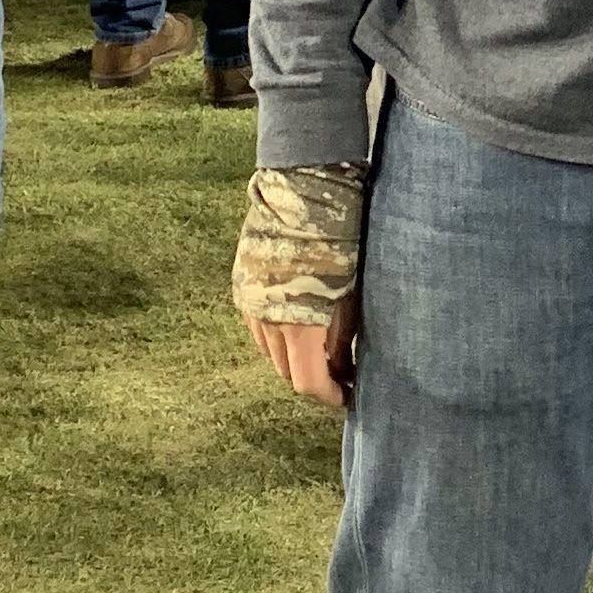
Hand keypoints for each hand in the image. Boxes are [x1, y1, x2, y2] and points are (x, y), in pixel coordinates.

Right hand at [234, 164, 368, 405]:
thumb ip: (343, 338)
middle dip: (314, 378)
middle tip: (339, 373)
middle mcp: (267, 323)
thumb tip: (342, 366)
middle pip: (287, 372)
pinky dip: (276, 334)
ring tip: (320, 348)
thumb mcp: (351, 296)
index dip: (330, 396)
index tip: (349, 396)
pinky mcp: (241, 287)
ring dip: (293, 357)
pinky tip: (297, 323)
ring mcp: (250, 305)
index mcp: (299, 329)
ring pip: (270, 350)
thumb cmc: (340, 245)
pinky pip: (257, 326)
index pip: (309, 383)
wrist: (303, 196)